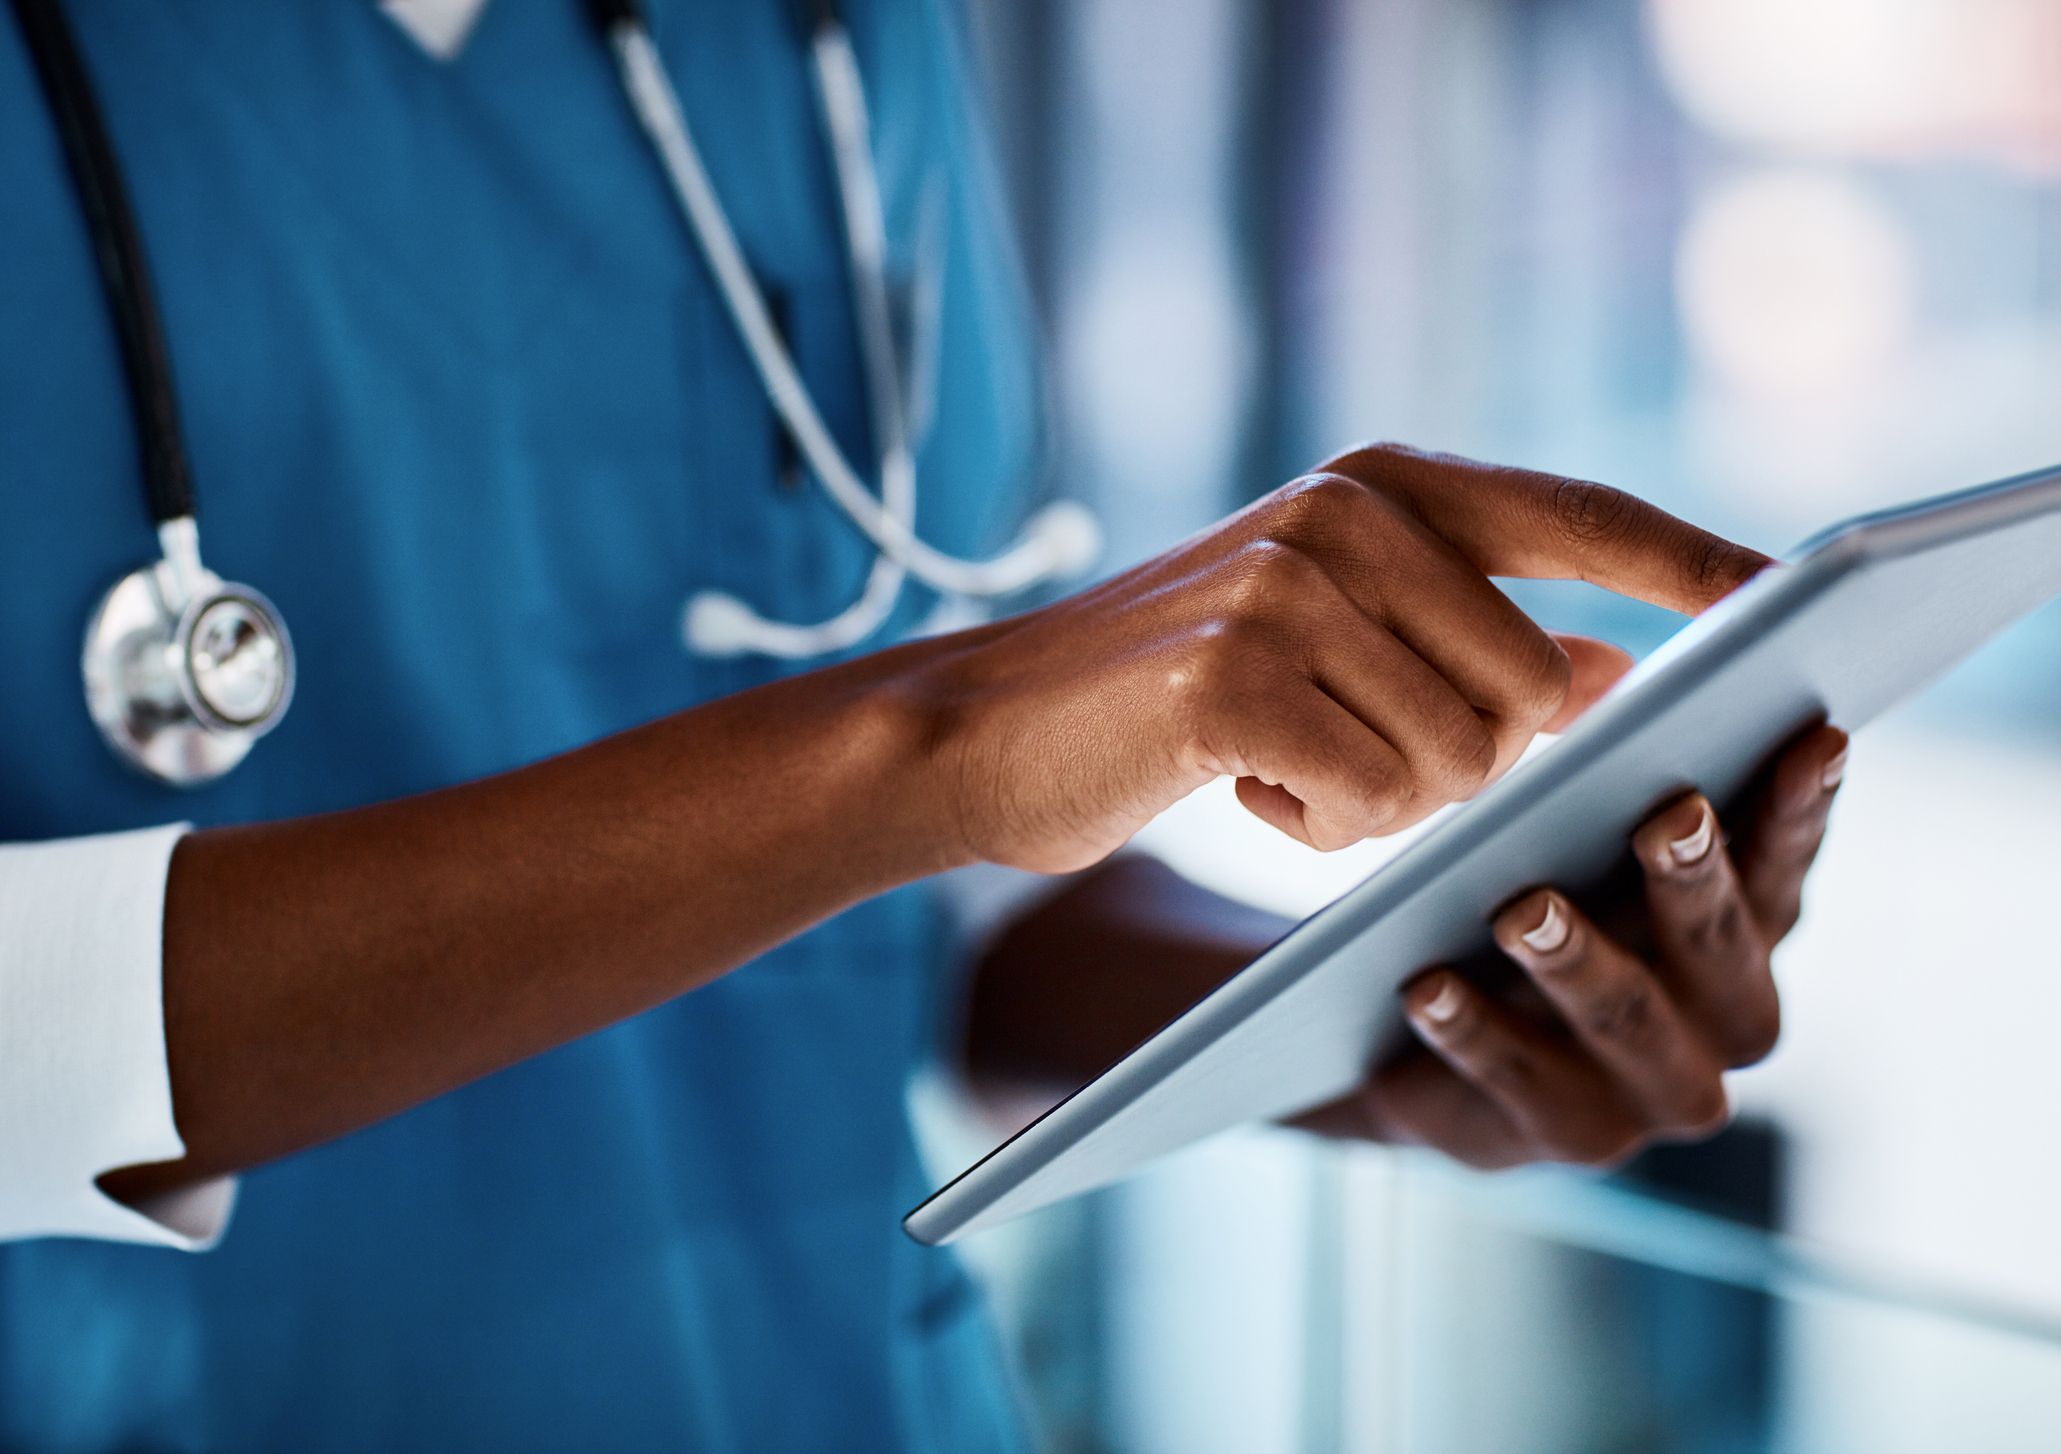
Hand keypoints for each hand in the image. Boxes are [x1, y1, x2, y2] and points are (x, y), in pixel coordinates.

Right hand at [918, 443, 1766, 873]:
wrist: (978, 729)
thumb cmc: (1167, 703)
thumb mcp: (1327, 638)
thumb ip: (1465, 634)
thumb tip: (1611, 674)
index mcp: (1381, 484)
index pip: (1580, 515)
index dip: (1691, 565)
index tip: (1785, 605)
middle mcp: (1346, 508)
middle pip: (1535, 689)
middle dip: (1461, 765)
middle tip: (1338, 755)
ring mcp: (1288, 581)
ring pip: (1459, 760)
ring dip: (1381, 804)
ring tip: (1275, 763)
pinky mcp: (1235, 674)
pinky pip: (1369, 803)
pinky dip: (1315, 829)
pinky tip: (1233, 785)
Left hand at [1299, 725, 1847, 1167]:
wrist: (1431, 1042)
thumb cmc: (1531, 895)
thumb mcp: (1573, 836)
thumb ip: (1606, 771)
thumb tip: (1612, 679)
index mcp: (1747, 933)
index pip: (1785, 866)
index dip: (1802, 808)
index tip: (1813, 737)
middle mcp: (1722, 1023)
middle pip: (1720, 952)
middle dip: (1695, 881)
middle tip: (1667, 814)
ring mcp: (1646, 1093)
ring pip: (1623, 1020)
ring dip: (1576, 960)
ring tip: (1521, 908)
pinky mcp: (1556, 1136)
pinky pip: (1512, 1081)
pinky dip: (1470, 1030)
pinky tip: (1424, 986)